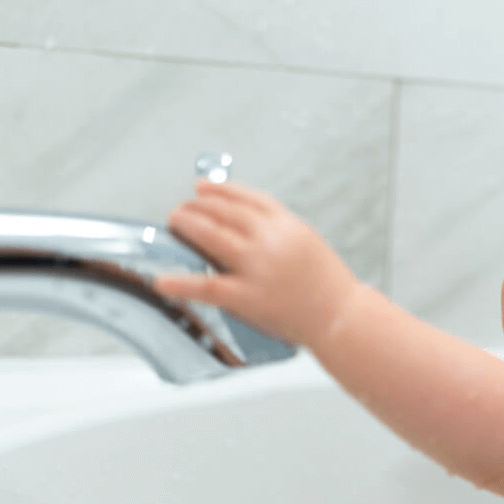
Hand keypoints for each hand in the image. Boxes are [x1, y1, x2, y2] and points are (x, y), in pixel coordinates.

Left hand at [153, 179, 359, 348]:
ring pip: (211, 236)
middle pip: (224, 211)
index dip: (219, 189)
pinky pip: (207, 286)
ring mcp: (258, 268)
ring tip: (174, 222)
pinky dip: (181, 283)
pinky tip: (162, 280)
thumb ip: (277, 230)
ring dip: (187, 224)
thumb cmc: (326, 285)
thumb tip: (240, 220)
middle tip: (182, 207)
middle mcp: (271, 241)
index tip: (202, 186)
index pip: (246, 198)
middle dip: (197, 205)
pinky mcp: (248, 297)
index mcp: (287, 225)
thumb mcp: (306, 242)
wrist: (341, 316)